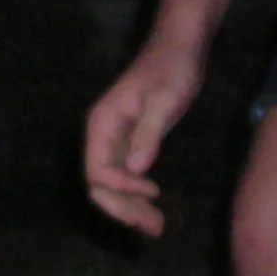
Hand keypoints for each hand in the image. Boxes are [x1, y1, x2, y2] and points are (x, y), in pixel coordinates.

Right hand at [84, 39, 202, 237]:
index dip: (122, 187)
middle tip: (154, 226)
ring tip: (157, 227)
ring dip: (130, 209)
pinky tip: (155, 208)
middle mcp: (100, 136)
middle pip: (98, 186)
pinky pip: (124, 179)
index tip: (154, 189)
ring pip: (110, 187)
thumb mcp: (164, 100)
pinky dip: (136, 197)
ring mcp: (113, 142)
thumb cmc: (172, 69)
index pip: (97, 171)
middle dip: (122, 209)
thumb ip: (148, 134)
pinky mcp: (129, 145)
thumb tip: (135, 170)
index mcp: (101, 124)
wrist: (179, 48)